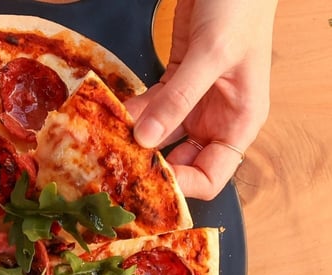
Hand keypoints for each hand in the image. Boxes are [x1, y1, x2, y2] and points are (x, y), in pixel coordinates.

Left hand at [127, 0, 277, 198]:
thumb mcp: (212, 54)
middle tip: (118, 171)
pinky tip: (110, 118)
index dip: (182, 186)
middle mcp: (217, 120)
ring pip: (160, 138)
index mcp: (239, 124)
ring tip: (106, 149)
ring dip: (134, 143)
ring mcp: (195, 104)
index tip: (150, 180)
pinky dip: (131, 114)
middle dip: (151, 168)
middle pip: (181, 164)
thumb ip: (179, 98)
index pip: (210, 177)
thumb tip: (146, 139)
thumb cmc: (241, 7)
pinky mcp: (175, 84)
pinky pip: (150, 109)